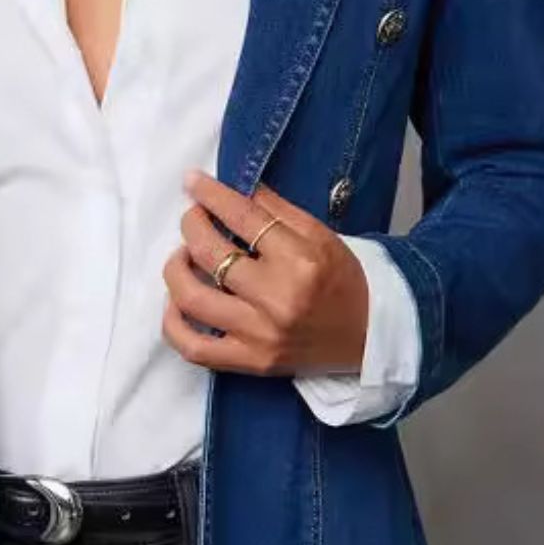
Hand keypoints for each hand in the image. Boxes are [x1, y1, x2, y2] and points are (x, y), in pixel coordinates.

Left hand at [162, 172, 368, 376]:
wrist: (370, 337)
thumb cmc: (345, 281)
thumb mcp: (321, 235)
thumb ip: (275, 210)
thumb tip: (235, 187)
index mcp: (299, 260)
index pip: (242, 218)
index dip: (210, 195)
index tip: (192, 182)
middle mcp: (277, 298)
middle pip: (210, 254)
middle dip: (191, 226)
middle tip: (193, 218)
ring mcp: (259, 335)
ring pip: (192, 298)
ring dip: (176, 269)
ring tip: (183, 256)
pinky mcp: (250, 362)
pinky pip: (194, 348)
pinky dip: (173, 324)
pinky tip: (175, 302)